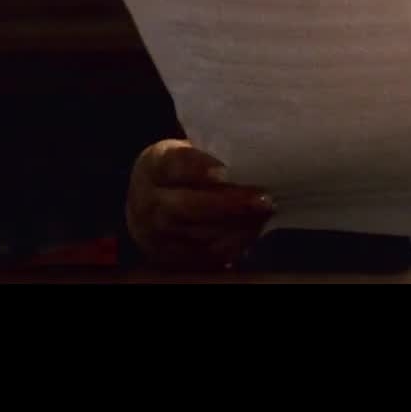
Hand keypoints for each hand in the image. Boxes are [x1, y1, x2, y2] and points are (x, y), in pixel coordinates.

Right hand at [125, 139, 275, 269]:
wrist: (146, 208)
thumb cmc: (178, 173)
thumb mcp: (182, 154)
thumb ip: (208, 155)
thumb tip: (252, 156)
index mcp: (153, 166)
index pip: (174, 165)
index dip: (199, 168)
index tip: (225, 171)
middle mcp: (149, 202)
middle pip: (186, 206)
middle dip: (227, 204)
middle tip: (262, 200)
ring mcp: (156, 234)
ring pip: (199, 234)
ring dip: (236, 226)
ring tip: (264, 214)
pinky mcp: (170, 258)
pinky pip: (204, 255)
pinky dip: (232, 244)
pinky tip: (252, 231)